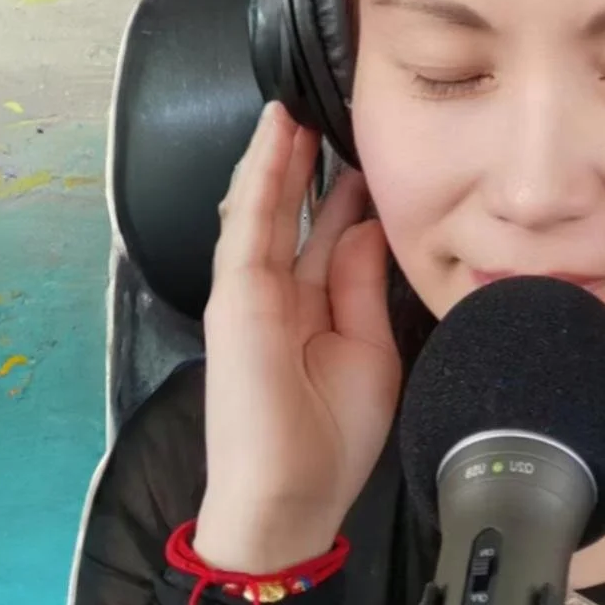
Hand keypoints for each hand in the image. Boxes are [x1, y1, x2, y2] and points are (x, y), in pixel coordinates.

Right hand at [194, 102, 401, 570]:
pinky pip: (248, 224)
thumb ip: (361, 285)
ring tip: (295, 109)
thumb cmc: (331, 437)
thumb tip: (363, 226)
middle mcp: (278, 294)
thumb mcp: (368, 349)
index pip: (325, 236)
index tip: (364, 153)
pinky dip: (260, 178)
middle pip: (292, 214)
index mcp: (311, 309)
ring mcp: (251, 292)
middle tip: (325, 113)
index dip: (341, 194)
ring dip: (277, 157)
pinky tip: (274, 138)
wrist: (292, 495)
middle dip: (305, 164)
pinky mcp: (235, 296)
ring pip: (264, 207)